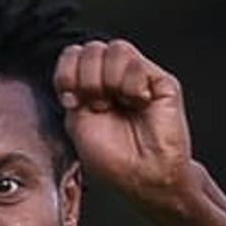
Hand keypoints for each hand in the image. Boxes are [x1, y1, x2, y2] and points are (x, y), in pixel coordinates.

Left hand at [53, 39, 196, 208]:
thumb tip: (72, 68)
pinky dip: (132, 85)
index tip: (71, 100)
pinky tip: (140, 103)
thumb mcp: (77, 126)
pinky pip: (136, 63)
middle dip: (88, 79)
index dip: (67, 71)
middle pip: (91, 48)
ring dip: (110, 80)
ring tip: (120, 104)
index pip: (73, 55)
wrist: (145, 176)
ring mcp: (136, 77)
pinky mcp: (158, 80)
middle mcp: (113, 78)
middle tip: (100, 107)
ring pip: (115, 48)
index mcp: (90, 88)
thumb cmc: (115, 161)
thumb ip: (71, 91)